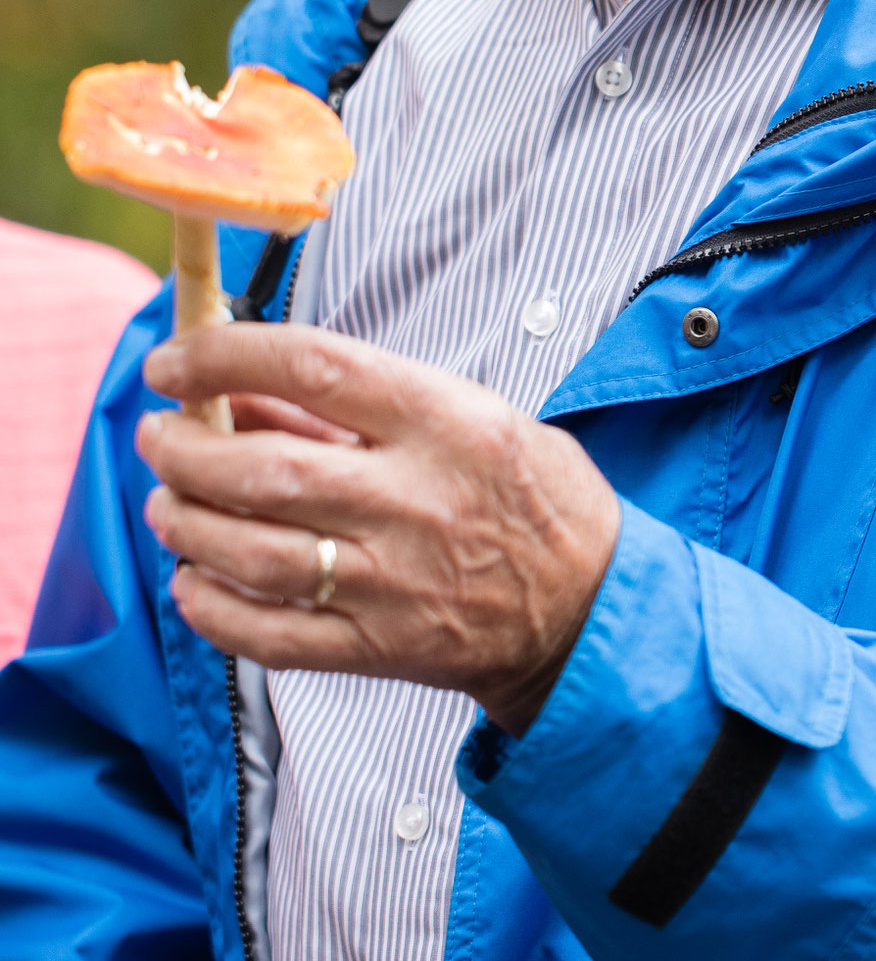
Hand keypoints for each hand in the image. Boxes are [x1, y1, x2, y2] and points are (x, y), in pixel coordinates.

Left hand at [137, 322, 620, 733]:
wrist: (588, 607)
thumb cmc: (526, 493)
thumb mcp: (468, 413)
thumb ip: (358, 408)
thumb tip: (245, 393)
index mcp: (443, 420)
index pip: (313, 365)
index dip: (226, 356)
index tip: (175, 361)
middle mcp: (413, 498)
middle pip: (264, 468)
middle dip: (185, 449)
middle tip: (157, 435)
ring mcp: (392, 580)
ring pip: (251, 551)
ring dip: (185, 522)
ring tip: (165, 501)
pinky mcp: (377, 649)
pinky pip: (268, 635)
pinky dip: (211, 609)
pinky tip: (191, 580)